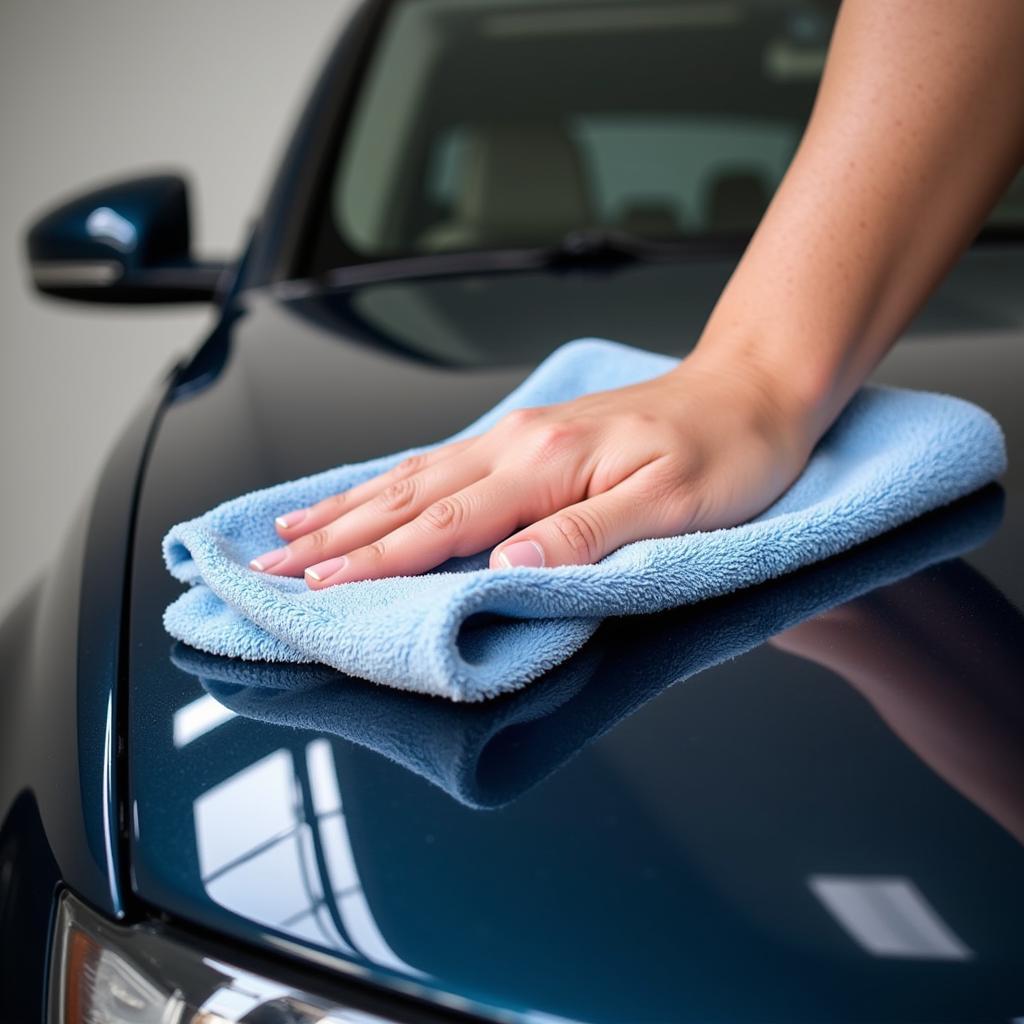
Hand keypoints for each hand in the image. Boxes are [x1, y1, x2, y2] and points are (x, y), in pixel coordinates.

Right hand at [249, 355, 815, 587]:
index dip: (373, 561)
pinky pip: (442, 464)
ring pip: (413, 476)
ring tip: (292, 527)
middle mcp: (517, 444)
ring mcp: (519, 438)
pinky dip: (391, 483)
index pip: (440, 524)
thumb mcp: (674, 505)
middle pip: (406, 497)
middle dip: (333, 535)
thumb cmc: (726, 451)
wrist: (751, 389)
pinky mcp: (529, 440)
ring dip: (348, 506)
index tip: (313, 586)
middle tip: (268, 563)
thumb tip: (507, 567)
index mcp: (543, 463)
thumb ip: (586, 536)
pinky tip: (369, 494)